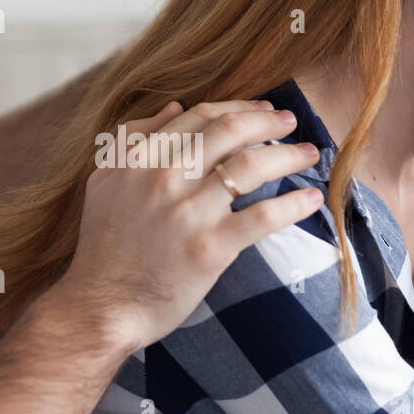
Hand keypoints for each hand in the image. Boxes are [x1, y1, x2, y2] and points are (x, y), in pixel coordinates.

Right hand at [56, 99, 323, 352]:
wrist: (102, 306)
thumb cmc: (104, 247)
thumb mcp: (104, 181)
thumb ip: (132, 139)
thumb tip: (174, 108)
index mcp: (141, 159)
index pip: (200, 117)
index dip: (238, 106)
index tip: (262, 108)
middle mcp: (165, 178)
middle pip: (231, 131)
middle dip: (268, 121)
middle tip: (291, 121)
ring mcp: (189, 213)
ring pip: (252, 166)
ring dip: (289, 155)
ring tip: (310, 154)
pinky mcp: (210, 248)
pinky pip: (263, 216)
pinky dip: (293, 204)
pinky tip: (311, 198)